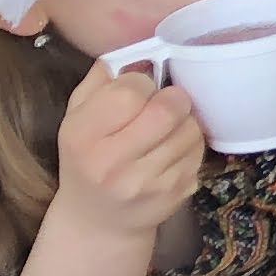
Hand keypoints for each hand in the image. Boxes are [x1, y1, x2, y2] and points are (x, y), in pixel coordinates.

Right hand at [56, 62, 206, 244]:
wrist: (98, 221)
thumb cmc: (87, 159)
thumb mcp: (76, 120)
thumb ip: (99, 82)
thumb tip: (132, 54)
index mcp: (83, 137)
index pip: (130, 91)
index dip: (142, 82)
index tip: (139, 90)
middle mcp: (112, 163)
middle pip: (168, 109)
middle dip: (173, 98)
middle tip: (166, 102)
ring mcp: (146, 183)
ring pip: (190, 129)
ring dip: (185, 121)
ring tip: (168, 128)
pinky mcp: (175, 194)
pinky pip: (199, 152)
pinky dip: (191, 144)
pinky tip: (173, 150)